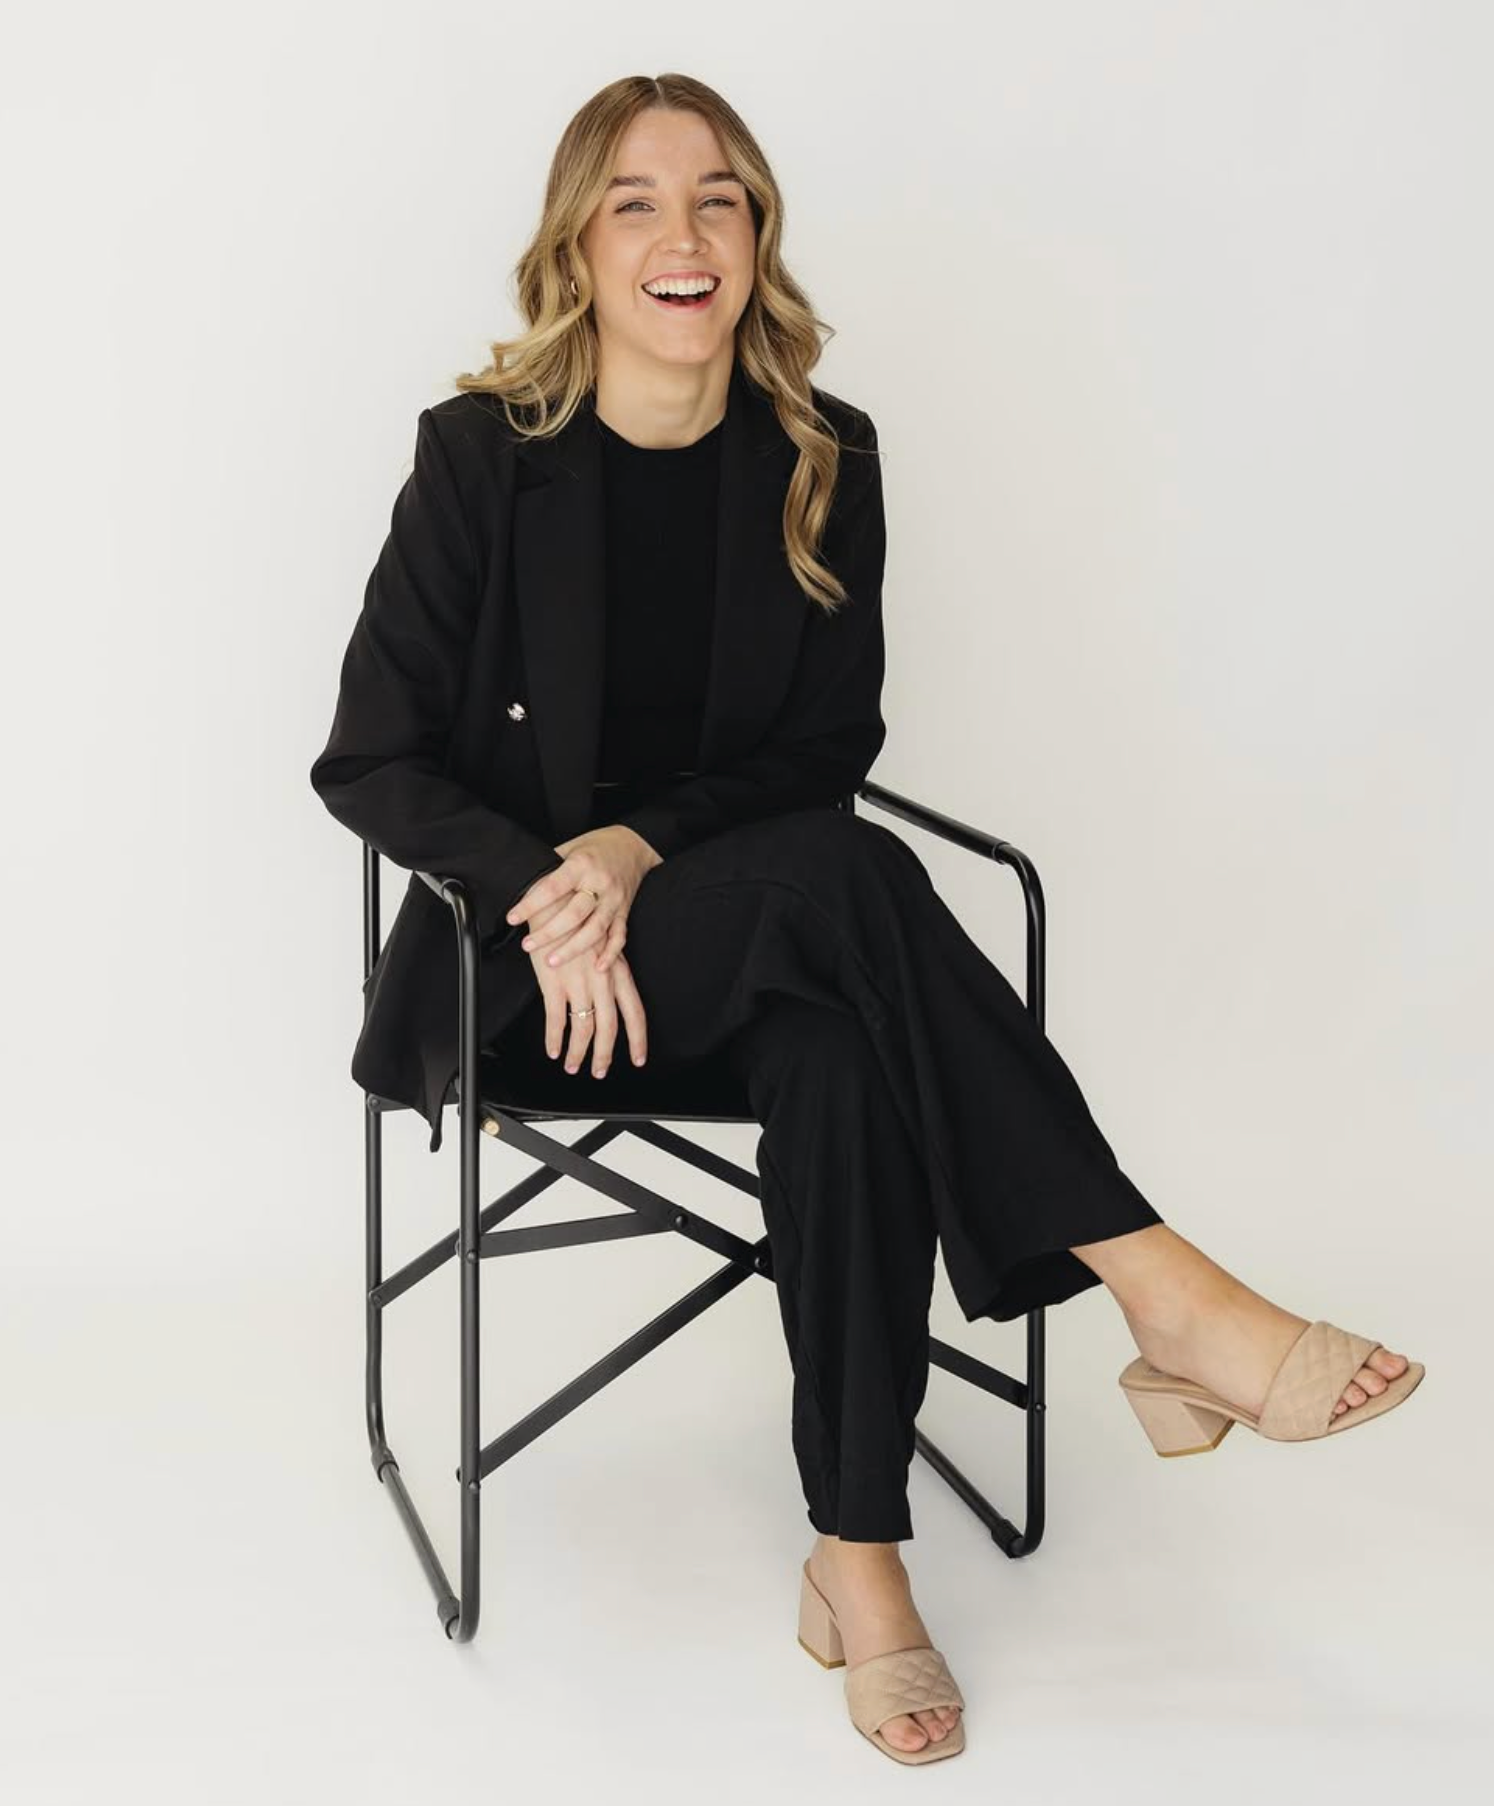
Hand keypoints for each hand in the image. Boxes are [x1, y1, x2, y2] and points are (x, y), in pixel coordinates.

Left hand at [505, 824, 660, 978]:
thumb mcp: (570, 847)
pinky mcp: (625, 910)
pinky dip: (611, 954)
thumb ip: (551, 867)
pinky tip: (598, 967)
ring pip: (595, 929)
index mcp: (581, 864)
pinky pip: (619, 935)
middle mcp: (600, 883)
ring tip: (552, 961)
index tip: (512, 918)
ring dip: (573, 948)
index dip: (531, 905)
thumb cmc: (595, 847)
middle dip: (549, 933)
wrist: (634, 845)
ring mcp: (614, 899)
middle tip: (527, 945)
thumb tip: (521, 884)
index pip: (552, 888)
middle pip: (574, 914)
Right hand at [525, 919, 649, 1076]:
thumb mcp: (603, 945)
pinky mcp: (554, 982)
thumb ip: (608, 971)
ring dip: (577, 1053)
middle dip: (605, 1055)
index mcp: (618, 970)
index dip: (638, 1039)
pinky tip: (553, 1049)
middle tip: (599, 1072)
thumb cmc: (578, 921)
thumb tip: (608, 997)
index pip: (635, 1011)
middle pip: (609, 1027)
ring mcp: (579, 982)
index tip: (638, 1058)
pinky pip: (556, 1020)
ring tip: (572, 1065)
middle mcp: (602, 979)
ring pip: (584, 1028)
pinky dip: (554, 1039)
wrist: (556, 901)